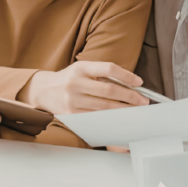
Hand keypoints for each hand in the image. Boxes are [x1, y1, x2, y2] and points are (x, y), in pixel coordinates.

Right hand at [18, 61, 148, 114]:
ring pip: (104, 107)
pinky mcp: (71, 114)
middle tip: (142, 101)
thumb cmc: (69, 79)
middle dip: (130, 96)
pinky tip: (119, 119)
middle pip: (109, 90)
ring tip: (135, 110)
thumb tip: (129, 84)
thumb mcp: (82, 69)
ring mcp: (73, 100)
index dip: (126, 75)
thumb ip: (101, 74)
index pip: (108, 68)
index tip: (139, 82)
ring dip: (123, 109)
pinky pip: (96, 117)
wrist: (44, 90)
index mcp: (81, 68)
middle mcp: (75, 83)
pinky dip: (110, 119)